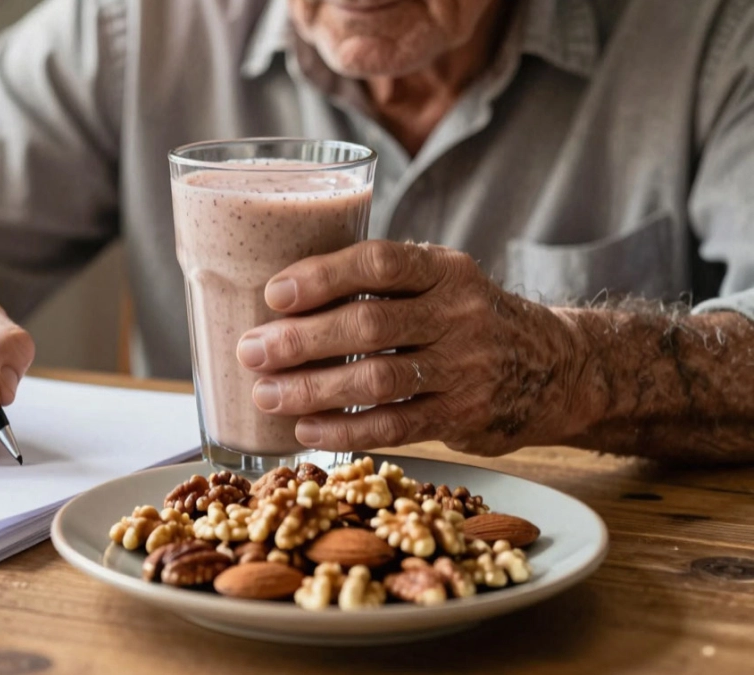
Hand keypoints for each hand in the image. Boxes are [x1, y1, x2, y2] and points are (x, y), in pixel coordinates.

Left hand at [236, 241, 586, 455]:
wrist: (556, 367)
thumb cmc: (465, 320)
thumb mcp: (438, 284)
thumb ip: (381, 285)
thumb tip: (279, 300)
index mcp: (445, 269)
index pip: (380, 263)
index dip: (323, 276)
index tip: (274, 293)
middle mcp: (459, 314)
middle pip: (370, 324)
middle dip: (302, 340)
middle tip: (251, 351)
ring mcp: (465, 367)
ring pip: (378, 380)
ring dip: (314, 389)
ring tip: (266, 395)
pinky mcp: (463, 415)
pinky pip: (395, 426)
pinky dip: (345, 430)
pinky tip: (307, 430)